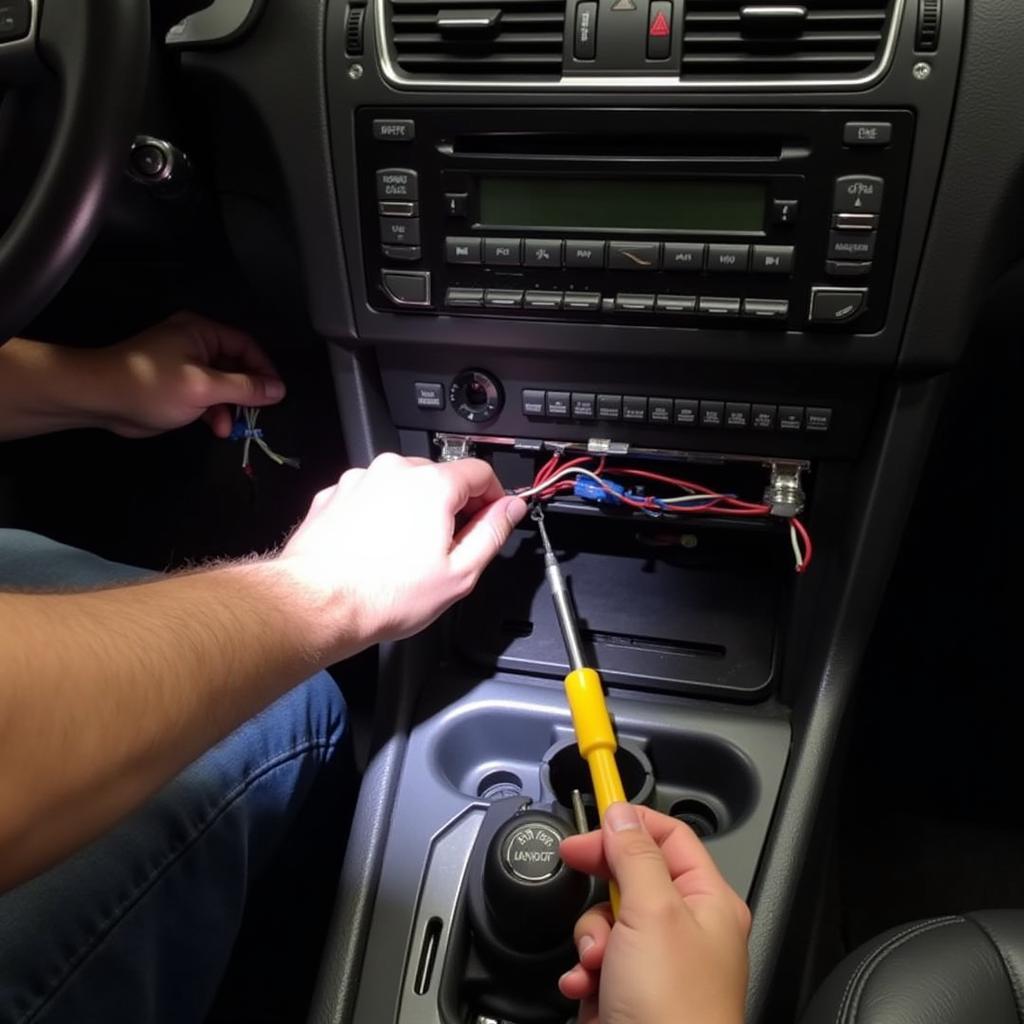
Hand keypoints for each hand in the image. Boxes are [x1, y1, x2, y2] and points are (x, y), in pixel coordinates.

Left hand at [90, 312, 284, 437]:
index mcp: (202, 332)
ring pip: (223, 385)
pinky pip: (207, 397)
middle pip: (237, 366)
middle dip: (247, 393)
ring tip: (231, 427)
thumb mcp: (205, 387)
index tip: (276, 394)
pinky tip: (217, 428)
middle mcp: (196, 344)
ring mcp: (186, 366)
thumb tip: (279, 390)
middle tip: (256, 414)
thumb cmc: (153, 385)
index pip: (246, 345)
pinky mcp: (177, 388)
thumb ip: (245, 387)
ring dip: (230, 407)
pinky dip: (215, 412)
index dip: (264, 369)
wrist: (100, 399)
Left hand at [278, 454, 526, 651]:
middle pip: (440, 477)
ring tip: (405, 555)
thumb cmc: (382, 595)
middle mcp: (394, 471)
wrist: (317, 604)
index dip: (493, 498)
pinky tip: (377, 550)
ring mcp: (360, 480)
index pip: (480, 472)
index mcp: (432, 484)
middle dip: (450, 508)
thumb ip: (492, 533)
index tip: (491, 519)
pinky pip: (371, 497)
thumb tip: (510, 510)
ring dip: (412, 511)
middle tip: (446, 550)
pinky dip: (380, 516)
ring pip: (403, 487)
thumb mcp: (460, 573)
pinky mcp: (334, 495)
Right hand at [559, 803, 750, 1023]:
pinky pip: (597, 962)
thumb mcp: (652, 914)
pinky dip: (585, 973)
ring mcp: (657, 965)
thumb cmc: (677, 1013)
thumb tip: (621, 815)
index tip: (590, 825)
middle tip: (583, 888)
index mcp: (707, 901)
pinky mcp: (631, 995)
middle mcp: (685, 929)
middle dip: (600, 892)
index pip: (668, 836)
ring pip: (606, 921)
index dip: (627, 825)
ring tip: (598, 964)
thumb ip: (634, 856)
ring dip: (589, 939)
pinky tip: (588, 989)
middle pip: (629, 877)